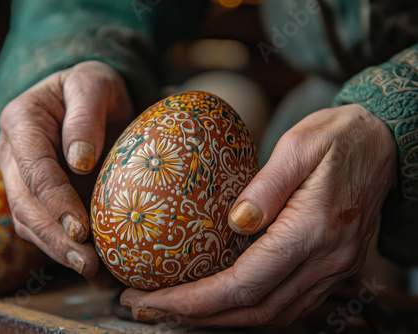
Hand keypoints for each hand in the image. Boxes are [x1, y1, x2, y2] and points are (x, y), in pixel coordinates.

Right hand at [0, 61, 133, 276]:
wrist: (87, 97)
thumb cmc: (92, 87)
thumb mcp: (94, 85)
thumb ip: (86, 116)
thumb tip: (79, 161)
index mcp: (22, 122)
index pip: (34, 168)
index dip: (55, 201)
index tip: (81, 228)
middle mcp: (13, 154)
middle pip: (26, 204)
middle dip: (56, 238)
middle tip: (87, 263)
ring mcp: (21, 178)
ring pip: (31, 223)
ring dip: (60, 251)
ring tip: (94, 273)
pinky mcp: (38, 196)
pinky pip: (46, 227)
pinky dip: (68, 249)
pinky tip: (97, 269)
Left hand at [120, 104, 396, 325]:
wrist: (384, 143)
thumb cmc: (339, 137)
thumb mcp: (300, 145)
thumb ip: (267, 186)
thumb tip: (235, 223)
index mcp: (314, 230)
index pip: (245, 284)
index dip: (195, 300)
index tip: (153, 298)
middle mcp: (327, 260)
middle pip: (255, 310)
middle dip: (197, 316)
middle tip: (148, 307)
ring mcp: (333, 269)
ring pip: (272, 314)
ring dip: (220, 319)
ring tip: (176, 308)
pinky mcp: (332, 267)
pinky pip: (287, 303)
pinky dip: (249, 309)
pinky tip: (222, 300)